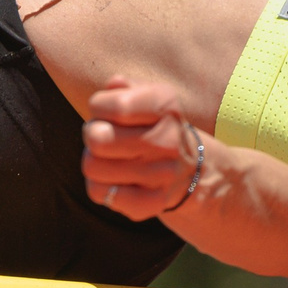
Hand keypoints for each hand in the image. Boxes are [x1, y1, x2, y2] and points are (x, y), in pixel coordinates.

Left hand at [81, 76, 204, 219]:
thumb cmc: (156, 126)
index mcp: (166, 107)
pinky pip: (99, 192)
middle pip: (96, 137)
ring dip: (94, 160)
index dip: (98, 107)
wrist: (194, 170)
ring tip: (110, 158)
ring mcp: (161, 174)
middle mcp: (168, 140)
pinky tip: (116, 179)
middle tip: (106, 137)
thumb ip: (126, 87)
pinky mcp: (151, 202)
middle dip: (93, 134)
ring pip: (92, 166)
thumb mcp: (148, 97)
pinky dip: (100, 185)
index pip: (109, 105)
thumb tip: (114, 84)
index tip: (108, 112)